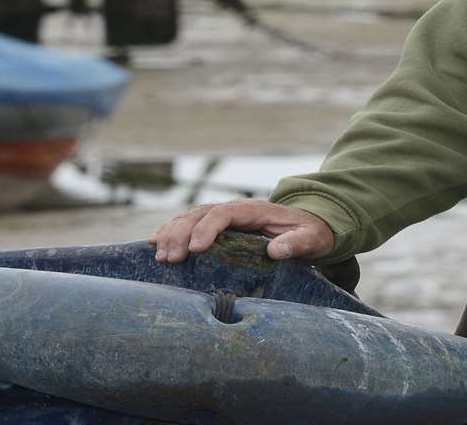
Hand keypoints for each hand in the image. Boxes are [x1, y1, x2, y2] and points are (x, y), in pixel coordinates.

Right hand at [147, 199, 335, 263]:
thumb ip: (296, 243)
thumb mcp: (311, 239)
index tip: (196, 249)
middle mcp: (235, 209)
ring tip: (159, 254)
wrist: (310, 224)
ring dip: (171, 233)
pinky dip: (170, 231)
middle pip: (200, 214)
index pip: (224, 213)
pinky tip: (154, 243)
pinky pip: (189, 223)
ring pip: (190, 217)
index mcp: (253, 210)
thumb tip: (276, 251)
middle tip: (169, 257)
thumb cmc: (311, 232)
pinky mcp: (217, 226)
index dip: (207, 229)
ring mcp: (224, 216)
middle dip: (181, 233)